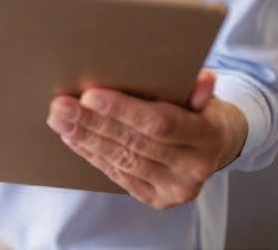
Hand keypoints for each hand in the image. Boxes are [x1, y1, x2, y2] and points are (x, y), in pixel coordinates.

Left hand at [46, 69, 247, 209]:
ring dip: (85, 139)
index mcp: (208, 136)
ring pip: (122, 160)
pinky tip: (73, 138)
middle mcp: (193, 168)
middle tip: (61, 106)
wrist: (218, 145)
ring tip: (59, 119)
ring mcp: (175, 188)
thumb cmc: (202, 109)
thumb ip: (198, 87)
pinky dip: (92, 154)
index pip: (159, 123)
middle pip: (134, 143)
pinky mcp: (158, 199)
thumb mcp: (205, 93)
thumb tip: (202, 77)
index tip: (90, 95)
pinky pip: (119, 175)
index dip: (123, 110)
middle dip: (92, 123)